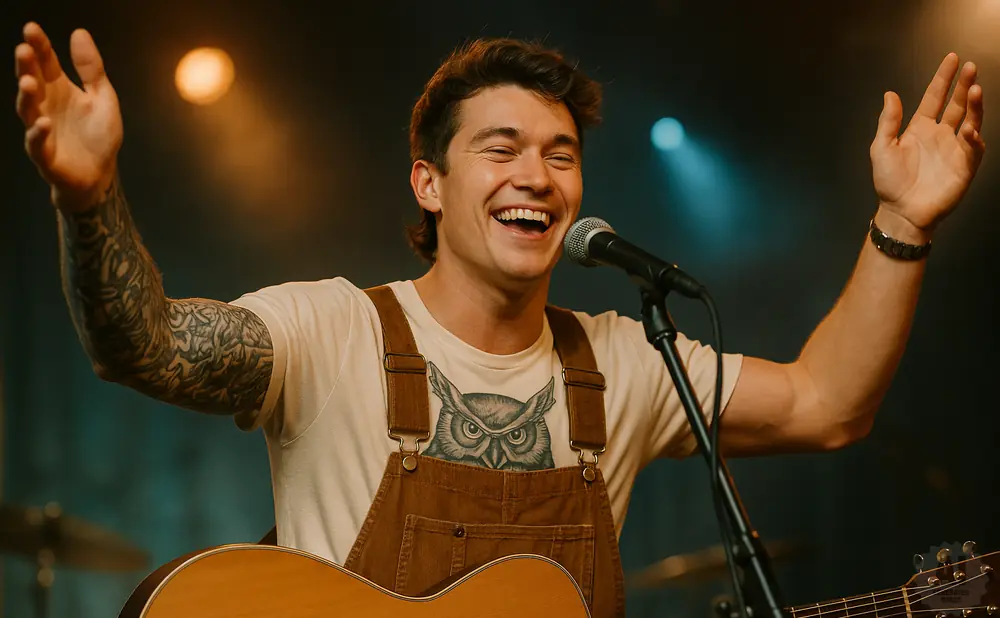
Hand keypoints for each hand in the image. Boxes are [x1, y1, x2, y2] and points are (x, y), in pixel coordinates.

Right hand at [15, 23, 122, 211]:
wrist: (100, 175)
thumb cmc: (98, 136)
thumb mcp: (103, 98)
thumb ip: (92, 69)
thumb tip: (79, 32)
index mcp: (60, 90)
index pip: (46, 63)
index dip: (39, 46)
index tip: (32, 28)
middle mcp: (46, 107)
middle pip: (32, 82)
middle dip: (26, 66)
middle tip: (24, 49)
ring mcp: (42, 131)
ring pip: (28, 111)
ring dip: (27, 96)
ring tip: (29, 81)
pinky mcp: (46, 156)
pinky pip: (37, 144)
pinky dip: (38, 134)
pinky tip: (43, 123)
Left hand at [870, 53, 985, 239]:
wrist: (900, 211)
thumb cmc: (889, 182)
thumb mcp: (881, 148)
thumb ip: (888, 121)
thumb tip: (890, 94)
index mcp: (920, 128)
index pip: (935, 97)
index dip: (943, 79)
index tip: (952, 59)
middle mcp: (940, 134)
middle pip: (956, 104)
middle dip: (964, 85)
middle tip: (970, 67)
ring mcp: (954, 148)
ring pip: (970, 120)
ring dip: (974, 105)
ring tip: (975, 89)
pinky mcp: (965, 165)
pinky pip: (974, 147)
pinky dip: (973, 137)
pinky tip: (969, 128)